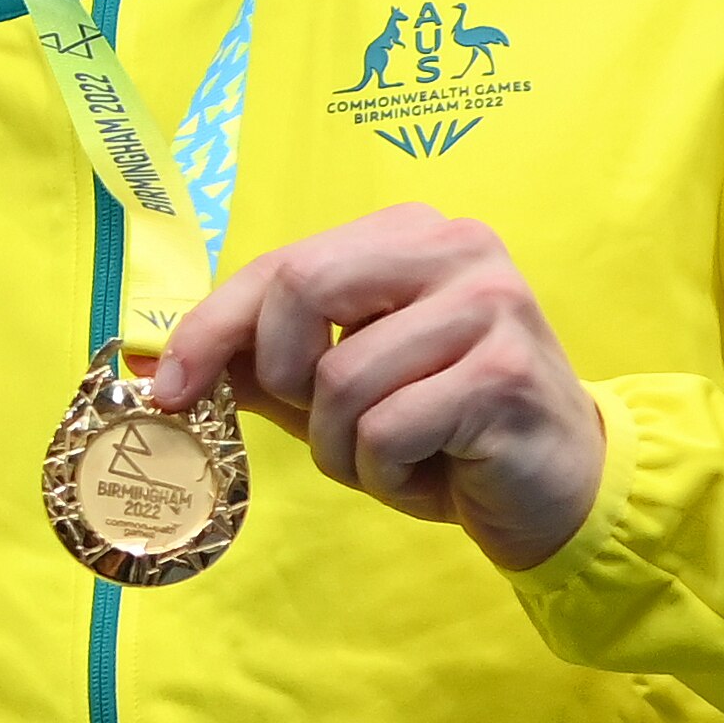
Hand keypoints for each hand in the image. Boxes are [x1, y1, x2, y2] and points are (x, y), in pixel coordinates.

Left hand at [150, 205, 605, 571]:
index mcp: (409, 234)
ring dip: (343, 448)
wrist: (561, 488)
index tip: (165, 387)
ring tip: (395, 456)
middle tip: (320, 425)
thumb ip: (266, 363)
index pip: (281, 265)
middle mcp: (456, 249)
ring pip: (340, 380)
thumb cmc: (444, 431)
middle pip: (301, 289)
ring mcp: (488, 307)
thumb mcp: (344, 388)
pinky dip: (386, 475)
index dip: (210, 327)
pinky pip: (386, 432)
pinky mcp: (504, 376)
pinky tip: (433, 473)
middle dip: (284, 378)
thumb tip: (163, 364)